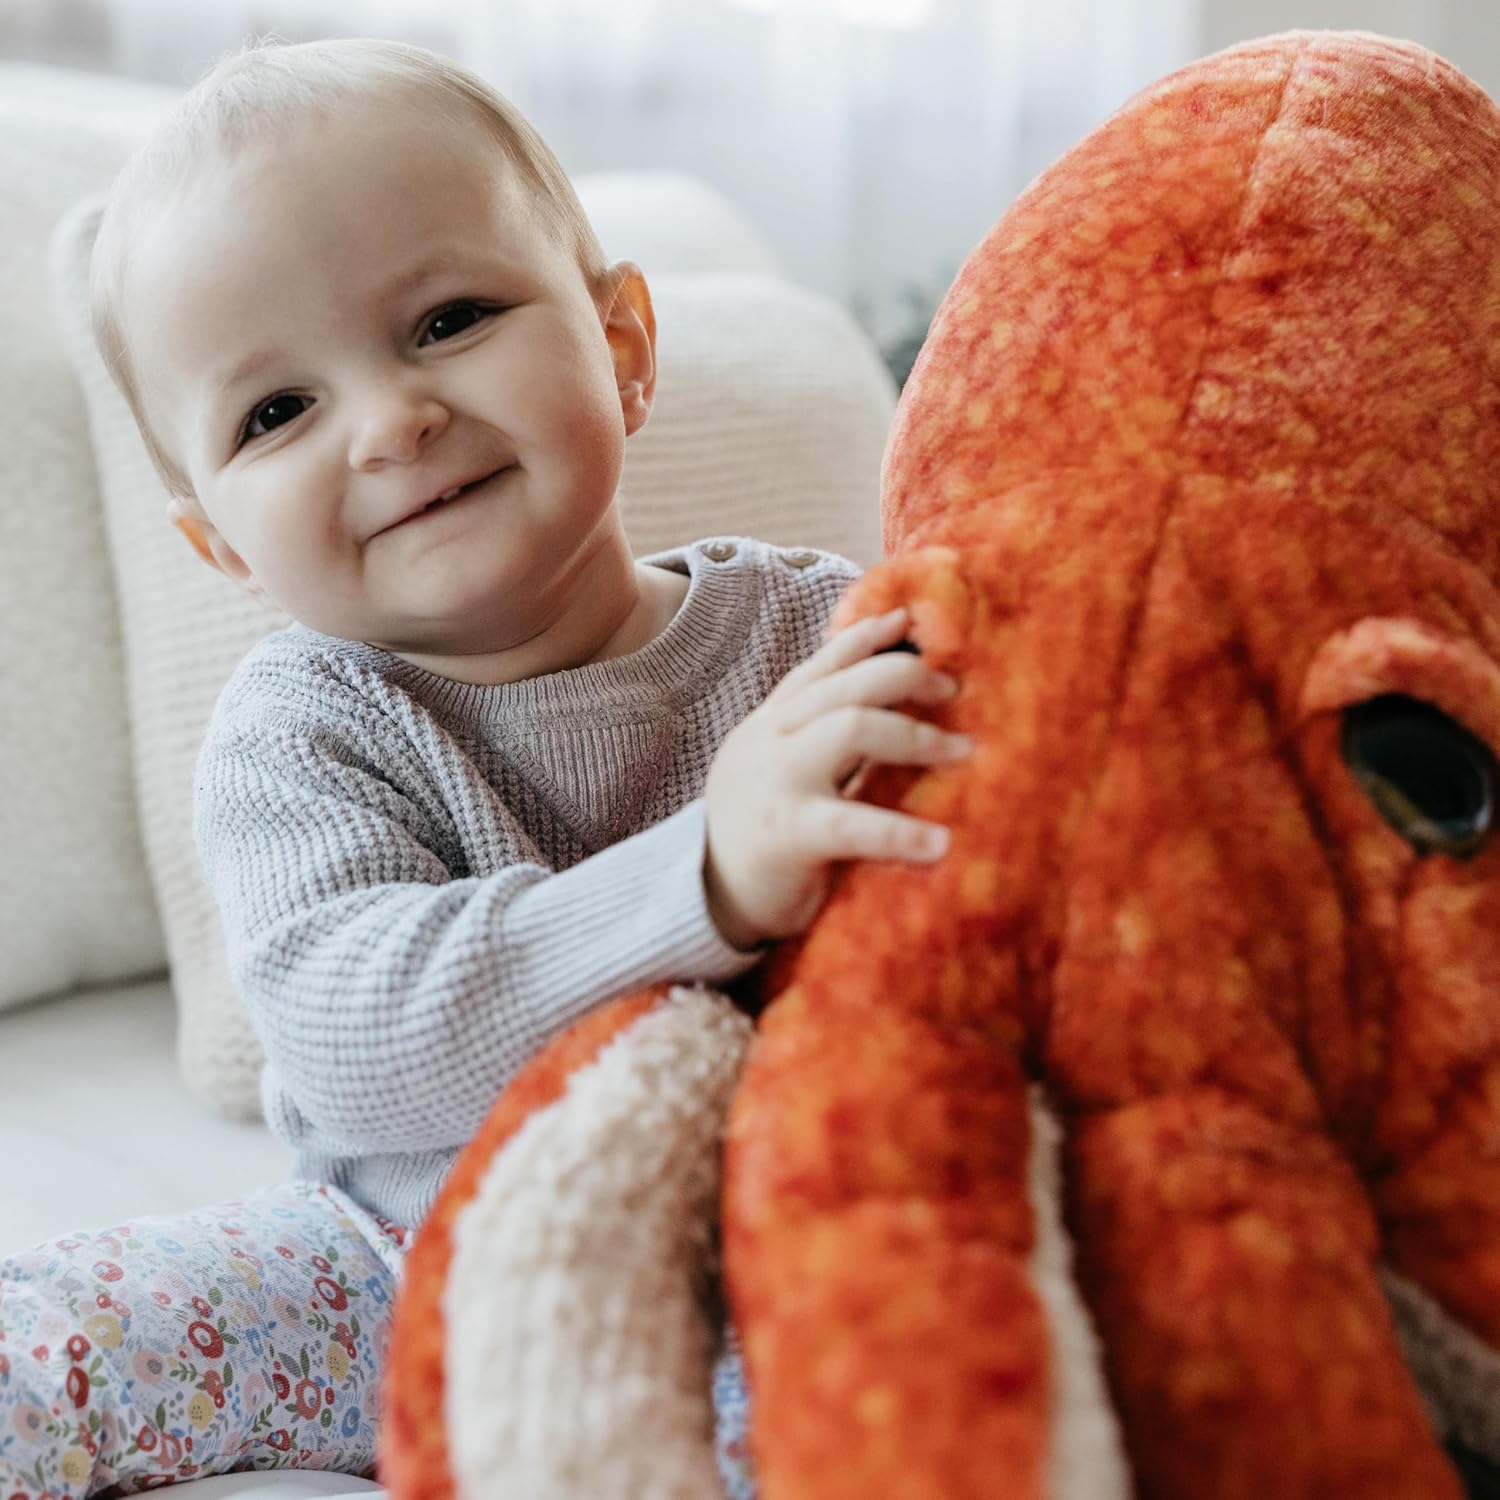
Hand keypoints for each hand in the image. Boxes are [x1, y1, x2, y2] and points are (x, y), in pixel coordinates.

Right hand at [703, 607, 969, 949]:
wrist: (705, 900)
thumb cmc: (762, 839)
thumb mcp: (782, 773)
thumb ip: (820, 742)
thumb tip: (893, 712)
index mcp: (770, 724)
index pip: (820, 667)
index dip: (864, 638)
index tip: (909, 621)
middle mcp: (769, 740)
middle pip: (844, 685)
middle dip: (904, 677)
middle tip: (952, 694)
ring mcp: (776, 781)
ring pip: (850, 727)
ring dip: (914, 734)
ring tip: (961, 751)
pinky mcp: (786, 833)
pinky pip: (851, 823)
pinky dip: (900, 831)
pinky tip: (937, 844)